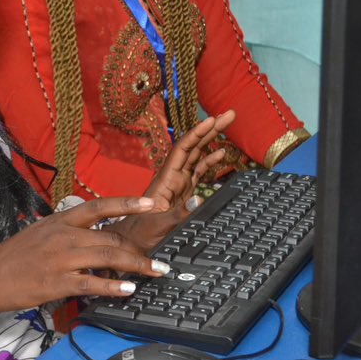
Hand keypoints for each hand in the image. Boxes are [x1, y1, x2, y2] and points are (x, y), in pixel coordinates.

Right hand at [0, 196, 169, 313]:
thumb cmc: (13, 257)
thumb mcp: (41, 233)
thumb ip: (69, 233)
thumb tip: (96, 238)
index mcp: (60, 220)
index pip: (100, 206)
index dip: (128, 203)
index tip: (153, 203)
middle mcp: (63, 235)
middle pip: (111, 236)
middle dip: (139, 249)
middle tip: (159, 259)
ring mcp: (60, 258)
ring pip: (107, 257)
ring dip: (136, 266)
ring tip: (154, 272)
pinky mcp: (56, 283)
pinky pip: (92, 283)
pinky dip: (113, 287)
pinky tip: (128, 289)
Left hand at [107, 111, 235, 251]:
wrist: (131, 245)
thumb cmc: (139, 235)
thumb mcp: (158, 226)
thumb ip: (179, 214)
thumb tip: (200, 197)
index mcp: (165, 179)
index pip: (183, 149)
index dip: (198, 133)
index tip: (212, 119)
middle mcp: (172, 177)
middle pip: (193, 146)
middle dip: (210, 129)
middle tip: (229, 114)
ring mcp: (178, 184)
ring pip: (197, 156)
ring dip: (212, 139)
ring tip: (228, 124)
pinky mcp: (183, 193)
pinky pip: (199, 172)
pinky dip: (210, 161)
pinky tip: (222, 153)